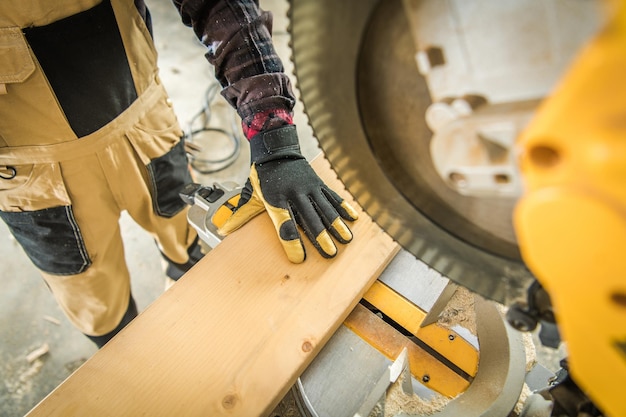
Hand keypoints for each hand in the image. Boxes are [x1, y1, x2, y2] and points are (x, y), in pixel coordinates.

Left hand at [218, 125, 357, 262]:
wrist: (275, 148)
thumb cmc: (262, 176)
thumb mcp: (250, 194)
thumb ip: (241, 214)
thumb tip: (222, 231)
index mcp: (276, 199)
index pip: (284, 224)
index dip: (292, 242)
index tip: (299, 258)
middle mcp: (294, 193)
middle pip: (310, 219)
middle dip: (321, 238)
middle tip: (330, 254)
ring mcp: (309, 187)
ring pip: (325, 208)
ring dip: (336, 225)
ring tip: (346, 240)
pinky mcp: (318, 183)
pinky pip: (332, 196)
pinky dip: (343, 207)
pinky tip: (353, 219)